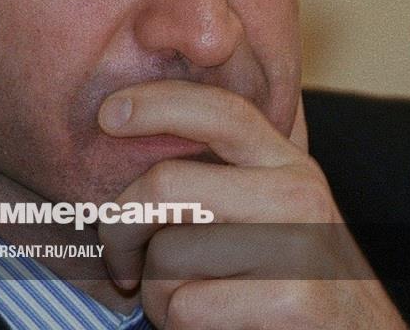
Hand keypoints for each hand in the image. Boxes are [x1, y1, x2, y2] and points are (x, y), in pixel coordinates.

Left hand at [97, 80, 405, 328]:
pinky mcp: (295, 300)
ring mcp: (300, 245)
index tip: (108, 114)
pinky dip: (179, 327)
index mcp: (286, 164)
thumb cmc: (289, 285)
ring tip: (183, 305)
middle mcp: (297, 193)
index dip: (156, 102)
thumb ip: (221, 181)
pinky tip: (211, 329)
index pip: (218, 110)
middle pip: (167, 184)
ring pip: (168, 254)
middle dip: (120, 230)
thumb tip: (132, 139)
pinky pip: (187, 307)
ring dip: (154, 294)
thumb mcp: (268, 218)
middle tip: (121, 265)